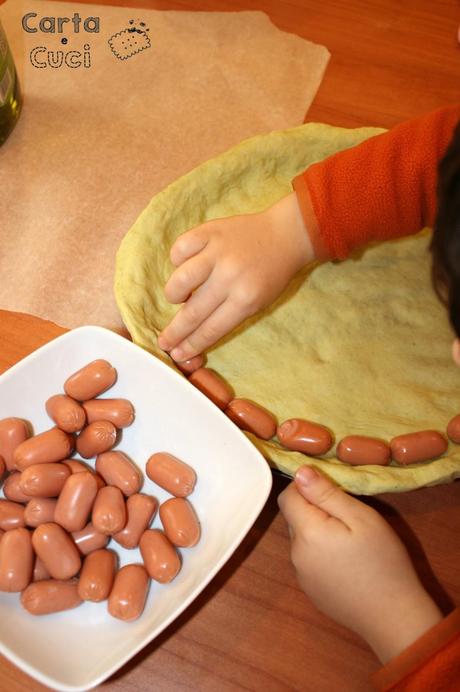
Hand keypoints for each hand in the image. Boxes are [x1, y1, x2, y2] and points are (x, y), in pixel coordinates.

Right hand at [157, 192, 313, 360]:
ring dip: (174, 294)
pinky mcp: (209, 231)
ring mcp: (218, 252)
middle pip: (193, 312)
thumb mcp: (258, 303)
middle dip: (175, 332)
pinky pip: (180, 248)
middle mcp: (230, 277)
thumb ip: (228, 317)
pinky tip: (185, 265)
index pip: (211, 329)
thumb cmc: (271, 275)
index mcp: (246, 299)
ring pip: (181, 279)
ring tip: (179, 297)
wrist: (285, 235)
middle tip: (163, 342)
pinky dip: (177, 260)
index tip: (177, 354)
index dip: (191, 345)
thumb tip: (196, 335)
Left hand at [278, 466, 442, 662]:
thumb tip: (300, 472)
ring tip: (351, 540)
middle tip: (349, 516)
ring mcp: (301, 576)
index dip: (307, 487)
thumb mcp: (361, 518)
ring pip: (302, 538)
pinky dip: (322, 553)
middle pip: (294, 517)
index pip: (287, 496)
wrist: (394, 617)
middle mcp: (295, 554)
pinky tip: (347, 562)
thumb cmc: (382, 561)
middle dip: (315, 509)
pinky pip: (309, 560)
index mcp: (306, 532)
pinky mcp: (310, 591)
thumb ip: (326, 493)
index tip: (333, 491)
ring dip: (318, 531)